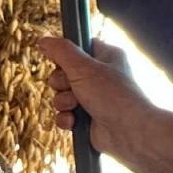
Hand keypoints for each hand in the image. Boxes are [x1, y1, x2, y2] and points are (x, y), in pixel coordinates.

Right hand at [37, 37, 152, 157]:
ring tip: (76, 106)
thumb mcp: (83, 67)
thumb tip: (44, 40)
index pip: (78, 47)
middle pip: (63, 73)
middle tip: (72, 86)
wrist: (128, 133)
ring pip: (61, 95)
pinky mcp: (88, 119)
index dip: (65, 55)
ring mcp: (94, 98)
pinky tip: (74, 122)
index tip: (60, 60)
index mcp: (106, 56)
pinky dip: (66, 119)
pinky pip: (65, 115)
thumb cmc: (112, 96)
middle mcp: (100, 76)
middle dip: (61, 83)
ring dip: (63, 102)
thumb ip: (61, 51)